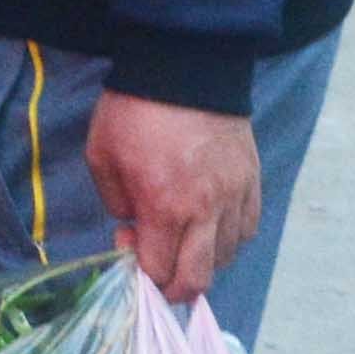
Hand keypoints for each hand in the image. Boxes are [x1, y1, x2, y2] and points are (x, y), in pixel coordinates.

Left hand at [86, 92, 262, 307]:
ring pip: (227, 257)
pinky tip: (208, 225)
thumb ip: (116, 204)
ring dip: (201, 261)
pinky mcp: (252, 181)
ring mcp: (235, 196)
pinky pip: (247, 229)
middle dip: (172, 288)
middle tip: (156, 268)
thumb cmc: (134, 111)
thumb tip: (132, 229)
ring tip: (180, 238)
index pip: (160, 271)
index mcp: (165, 207)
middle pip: (198, 279)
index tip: (127, 242)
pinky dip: (228, 238)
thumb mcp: (102, 158)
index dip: (139, 270)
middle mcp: (207, 210)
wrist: (185, 66)